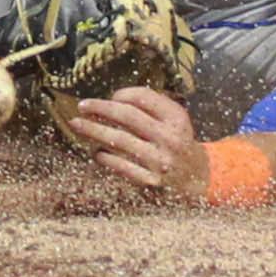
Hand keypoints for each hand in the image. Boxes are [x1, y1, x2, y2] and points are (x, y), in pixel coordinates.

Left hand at [66, 86, 206, 199]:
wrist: (199, 180)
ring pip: (119, 140)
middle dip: (100, 108)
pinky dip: (104, 156)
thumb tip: (112, 100)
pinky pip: (120, 165)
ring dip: (94, 130)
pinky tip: (95, 151)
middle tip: (81, 106)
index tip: (109, 96)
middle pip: (127, 116)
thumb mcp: (175, 120)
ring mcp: (160, 162)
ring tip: (77, 124)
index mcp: (177, 119)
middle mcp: (170, 139)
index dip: (122, 94)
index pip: (143, 98)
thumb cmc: (178, 142)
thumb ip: (151, 106)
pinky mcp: (151, 182)